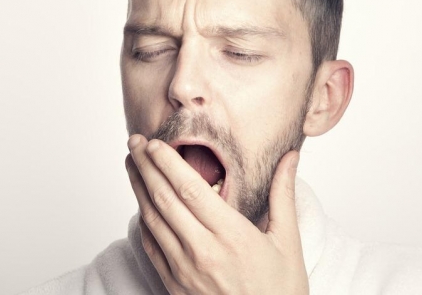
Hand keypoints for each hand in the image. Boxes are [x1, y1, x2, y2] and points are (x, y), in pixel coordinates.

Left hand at [125, 134, 308, 294]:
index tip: (154, 143)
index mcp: (231, 235)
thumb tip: (291, 157)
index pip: (190, 188)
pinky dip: (143, 221)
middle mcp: (203, 251)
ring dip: (138, 189)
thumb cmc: (280, 291)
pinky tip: (141, 204)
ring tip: (131, 164)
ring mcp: (185, 270)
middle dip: (145, 166)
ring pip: (153, 220)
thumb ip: (282, 195)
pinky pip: (152, 247)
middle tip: (134, 141)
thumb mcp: (288, 242)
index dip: (167, 162)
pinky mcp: (175, 286)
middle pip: (164, 199)